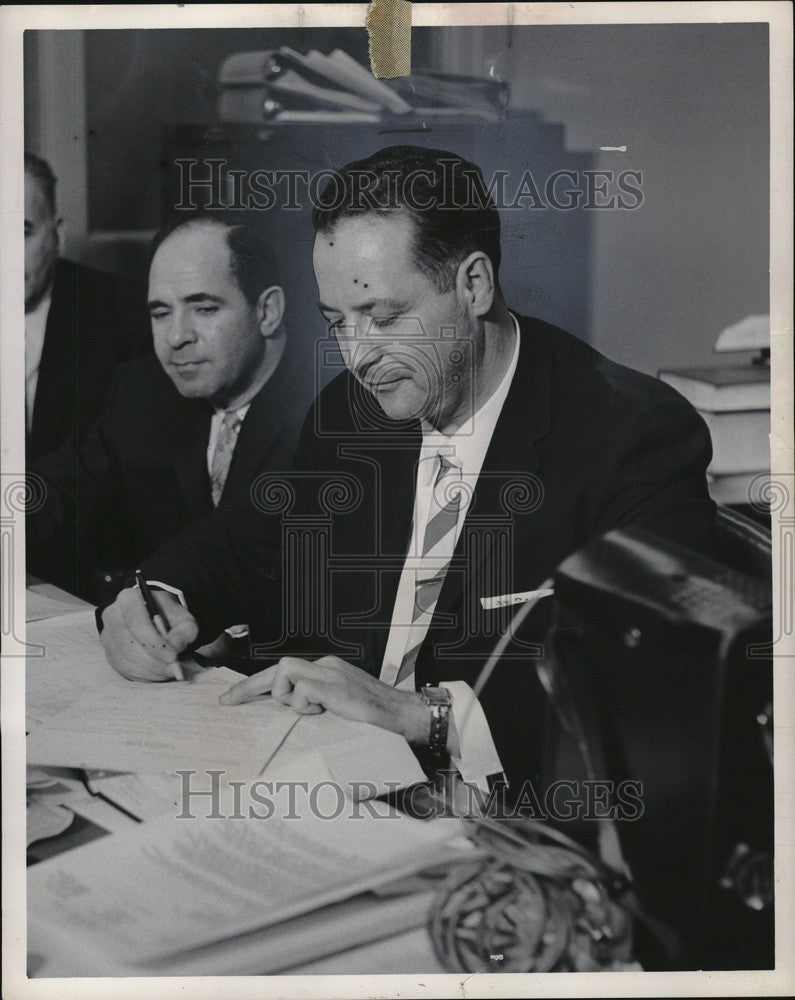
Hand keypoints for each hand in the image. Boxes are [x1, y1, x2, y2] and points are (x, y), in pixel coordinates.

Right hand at [99, 586, 197, 681]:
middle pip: (129, 646)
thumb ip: (183, 632)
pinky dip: (142, 676)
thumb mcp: (183, 618)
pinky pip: (122, 670)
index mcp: (128, 599)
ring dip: (149, 671)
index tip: (173, 657)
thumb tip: (174, 650)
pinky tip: (158, 675)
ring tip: (169, 672)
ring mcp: (107, 636)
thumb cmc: (168, 615)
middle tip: (174, 669)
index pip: (137, 625)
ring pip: (124, 660)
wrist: (154, 615)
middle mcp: (112, 616)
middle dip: (154, 662)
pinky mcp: (108, 653)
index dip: (155, 644)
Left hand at [219, 655, 429, 744]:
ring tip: (308, 713)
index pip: (285, 673)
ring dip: (287, 697)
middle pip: (279, 667)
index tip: (233, 699)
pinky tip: (322, 713)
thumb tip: (287, 724)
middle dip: (250, 686)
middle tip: (227, 701)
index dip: (256, 686)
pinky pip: (302, 687)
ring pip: (286, 671)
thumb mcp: (339, 716)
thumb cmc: (377, 724)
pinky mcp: (335, 684)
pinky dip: (304, 703)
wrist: (408, 720)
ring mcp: (331, 673)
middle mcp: (327, 667)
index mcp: (327, 673)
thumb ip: (317, 711)